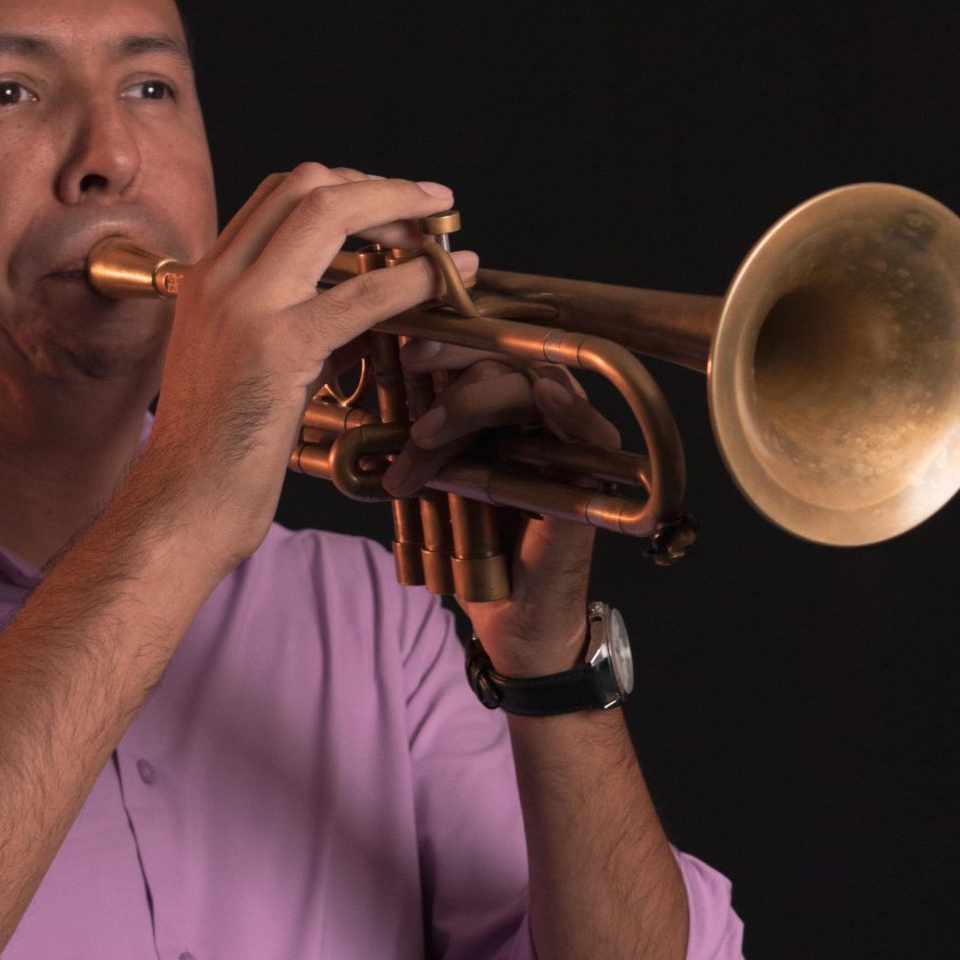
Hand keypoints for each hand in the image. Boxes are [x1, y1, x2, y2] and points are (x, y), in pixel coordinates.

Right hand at [131, 164, 479, 574]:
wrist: (182, 506)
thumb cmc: (218, 457)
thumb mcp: (257, 374)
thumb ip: (305, 333)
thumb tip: (368, 321)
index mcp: (206, 280)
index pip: (278, 194)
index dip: (346, 187)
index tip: (391, 206)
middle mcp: (219, 279)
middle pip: (306, 184)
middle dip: (377, 187)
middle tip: (426, 210)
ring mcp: (244, 307)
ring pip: (329, 211)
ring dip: (400, 212)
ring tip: (444, 237)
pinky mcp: (276, 348)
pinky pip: (361, 294)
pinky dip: (413, 279)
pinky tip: (447, 282)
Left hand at [381, 340, 621, 674]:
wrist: (509, 620)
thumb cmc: (476, 553)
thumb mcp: (437, 484)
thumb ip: (422, 443)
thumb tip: (370, 409)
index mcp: (509, 412)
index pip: (488, 350)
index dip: (451, 338)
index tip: (407, 350)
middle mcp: (544, 419)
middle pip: (510, 357)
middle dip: (455, 363)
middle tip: (411, 375)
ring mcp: (569, 447)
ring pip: (534, 386)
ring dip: (475, 400)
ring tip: (428, 434)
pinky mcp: (588, 481)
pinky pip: (589, 430)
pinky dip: (568, 409)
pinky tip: (543, 395)